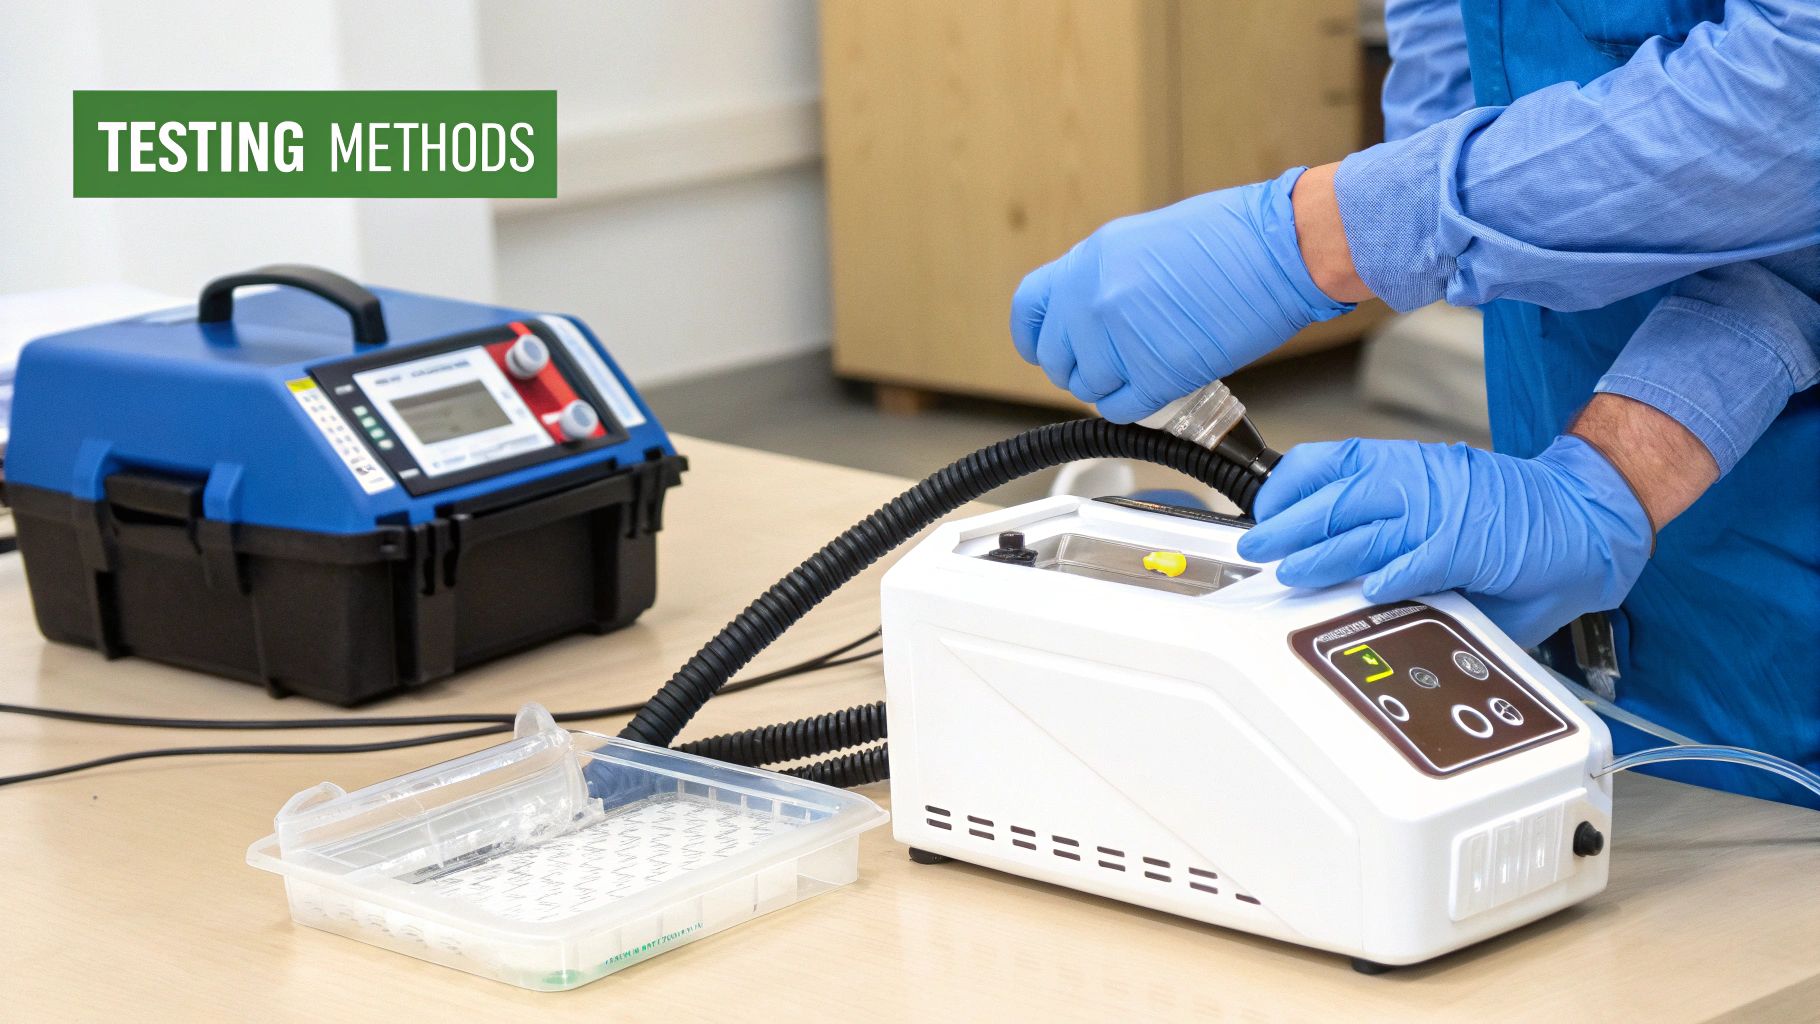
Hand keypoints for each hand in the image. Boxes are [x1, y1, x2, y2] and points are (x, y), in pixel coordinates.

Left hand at [1010, 167, 1352, 422]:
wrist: (1282, 247)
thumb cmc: (1234, 238)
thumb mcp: (1146, 241)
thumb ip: (1108, 278)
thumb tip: (1091, 313)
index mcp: (1090, 258)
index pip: (1030, 308)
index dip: (1037, 337)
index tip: (1048, 350)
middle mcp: (1093, 296)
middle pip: (1056, 358)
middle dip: (1083, 369)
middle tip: (1115, 367)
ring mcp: (1120, 335)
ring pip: (1089, 388)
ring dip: (1115, 388)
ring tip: (1149, 370)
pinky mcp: (1156, 370)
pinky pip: (1122, 409)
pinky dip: (1138, 407)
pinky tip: (1161, 388)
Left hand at [1234, 436, 1653, 645]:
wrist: (1586, 517)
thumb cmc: (1513, 516)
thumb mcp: (1440, 504)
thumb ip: (1392, 528)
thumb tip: (1337, 559)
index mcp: (1411, 468)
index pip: (1334, 463)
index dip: (1293, 486)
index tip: (1265, 509)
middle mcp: (1422, 483)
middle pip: (1339, 499)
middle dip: (1289, 525)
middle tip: (1256, 546)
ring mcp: (1447, 514)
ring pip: (1368, 531)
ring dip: (1324, 554)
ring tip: (1291, 572)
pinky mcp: (1473, 547)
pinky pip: (1422, 560)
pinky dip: (1392, 575)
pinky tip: (1366, 590)